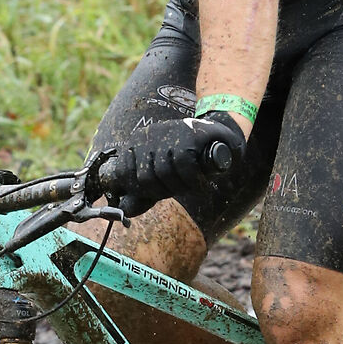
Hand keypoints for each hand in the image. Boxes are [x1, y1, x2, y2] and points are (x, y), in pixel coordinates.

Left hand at [100, 111, 245, 220]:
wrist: (220, 140)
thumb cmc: (186, 160)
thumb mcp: (160, 174)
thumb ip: (143, 192)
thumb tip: (125, 210)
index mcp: (135, 143)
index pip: (122, 173)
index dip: (141, 191)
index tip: (159, 192)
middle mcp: (146, 135)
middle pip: (144, 178)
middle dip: (163, 191)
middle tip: (179, 189)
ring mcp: (166, 133)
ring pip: (164, 173)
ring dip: (180, 187)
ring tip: (191, 185)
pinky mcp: (187, 135)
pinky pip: (183, 166)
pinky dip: (192, 180)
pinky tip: (199, 182)